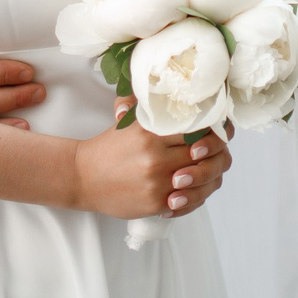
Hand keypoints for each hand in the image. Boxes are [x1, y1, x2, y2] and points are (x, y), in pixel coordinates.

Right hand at [73, 99, 231, 219]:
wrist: (82, 177)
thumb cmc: (108, 148)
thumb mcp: (127, 120)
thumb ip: (149, 106)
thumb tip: (180, 96)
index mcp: (150, 131)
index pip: (196, 127)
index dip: (211, 130)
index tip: (215, 131)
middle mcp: (155, 155)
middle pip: (203, 153)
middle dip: (213, 153)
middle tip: (213, 152)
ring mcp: (156, 181)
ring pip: (201, 178)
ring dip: (207, 175)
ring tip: (203, 171)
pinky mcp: (156, 202)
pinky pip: (189, 200)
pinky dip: (195, 195)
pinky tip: (191, 189)